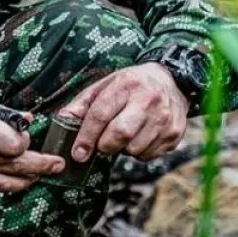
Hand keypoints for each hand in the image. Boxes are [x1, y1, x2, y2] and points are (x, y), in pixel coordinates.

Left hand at [61, 63, 188, 162]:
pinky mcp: (174, 134)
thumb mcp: (105, 85)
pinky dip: (138, 152)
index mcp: (126, 85)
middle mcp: (148, 100)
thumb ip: (82, 104)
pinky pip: (148, 155)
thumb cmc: (131, 85)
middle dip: (104, 145)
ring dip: (122, 149)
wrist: (171, 82)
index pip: (101, 114)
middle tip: (102, 144)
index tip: (78, 153)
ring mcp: (164, 118)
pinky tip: (139, 137)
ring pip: (134, 149)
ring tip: (124, 135)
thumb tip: (63, 120)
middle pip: (120, 134)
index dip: (86, 137)